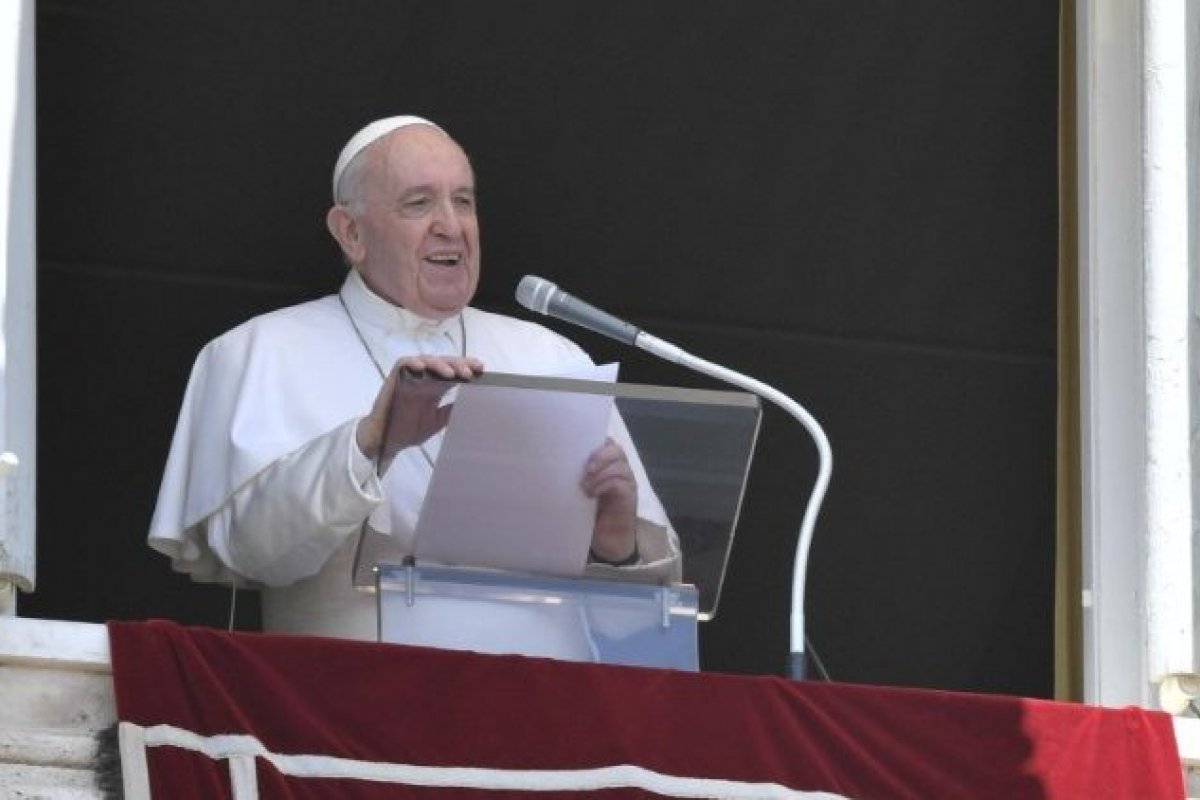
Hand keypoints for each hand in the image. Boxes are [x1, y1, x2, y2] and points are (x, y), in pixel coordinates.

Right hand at [356, 355, 482, 472]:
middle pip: (443, 363)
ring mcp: (409, 378)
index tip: (481, 369)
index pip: (453, 371)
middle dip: (458, 364)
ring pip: (426, 360)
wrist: (386, 441)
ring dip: (439, 364)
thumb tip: (472, 403)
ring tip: (451, 373)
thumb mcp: (437, 422)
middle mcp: (424, 379)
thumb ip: (451, 411)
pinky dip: (412, 362)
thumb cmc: (409, 430)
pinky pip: (402, 364)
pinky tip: (421, 367)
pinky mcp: (394, 379)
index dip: (466, 367)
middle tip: (470, 371)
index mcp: (435, 387)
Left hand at [581, 437, 637, 561]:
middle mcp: (621, 469)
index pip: (607, 442)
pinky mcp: (629, 496)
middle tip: (585, 469)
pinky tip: (592, 495)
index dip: (595, 441)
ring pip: (619, 465)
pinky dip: (605, 485)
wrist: (607, 541)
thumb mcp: (582, 490)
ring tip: (585, 487)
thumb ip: (577, 475)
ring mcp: (628, 482)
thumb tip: (553, 462)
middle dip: (600, 455)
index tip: (577, 449)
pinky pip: (620, 483)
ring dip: (600, 473)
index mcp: (609, 464)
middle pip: (616, 449)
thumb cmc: (592, 513)